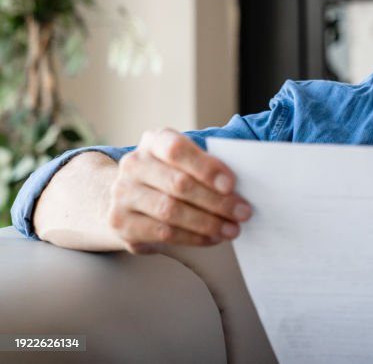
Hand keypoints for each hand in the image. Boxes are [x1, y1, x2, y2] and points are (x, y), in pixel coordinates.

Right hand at [108, 129, 251, 253]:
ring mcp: (123, 194)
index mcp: (153, 142)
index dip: (206, 167)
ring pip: (170, 211)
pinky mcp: (121, 223)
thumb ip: (207, 167)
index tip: (232, 184)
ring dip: (208, 223)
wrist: (129, 197)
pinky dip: (193, 237)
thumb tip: (239, 188)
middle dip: (217, 201)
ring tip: (232, 229)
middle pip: (178, 184)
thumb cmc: (170, 175)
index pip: (177, 149)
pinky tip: (212, 238)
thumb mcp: (186, 162)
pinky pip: (162, 233)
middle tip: (243, 212)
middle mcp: (133, 165)